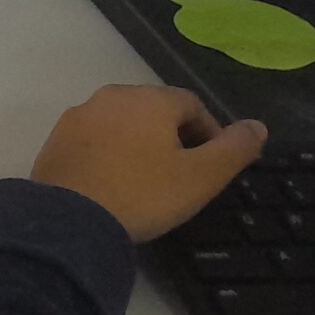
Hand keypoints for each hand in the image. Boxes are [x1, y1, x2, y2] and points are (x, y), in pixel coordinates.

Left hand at [30, 85, 266, 241]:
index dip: (210, 132)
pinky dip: (111, 154)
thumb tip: (258, 126)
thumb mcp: (201, 177)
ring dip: (140, 144)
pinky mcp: (56, 138)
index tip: (214, 164)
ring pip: (122, 123)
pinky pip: (95, 140)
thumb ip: (234, 149)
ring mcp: (79, 115)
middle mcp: (111, 96)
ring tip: (149, 180)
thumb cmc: (142, 194)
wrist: (70, 218)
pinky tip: (114, 183)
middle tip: (185, 174)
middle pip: (155, 110)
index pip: (192, 104)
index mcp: (149, 99)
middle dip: (175, 136)